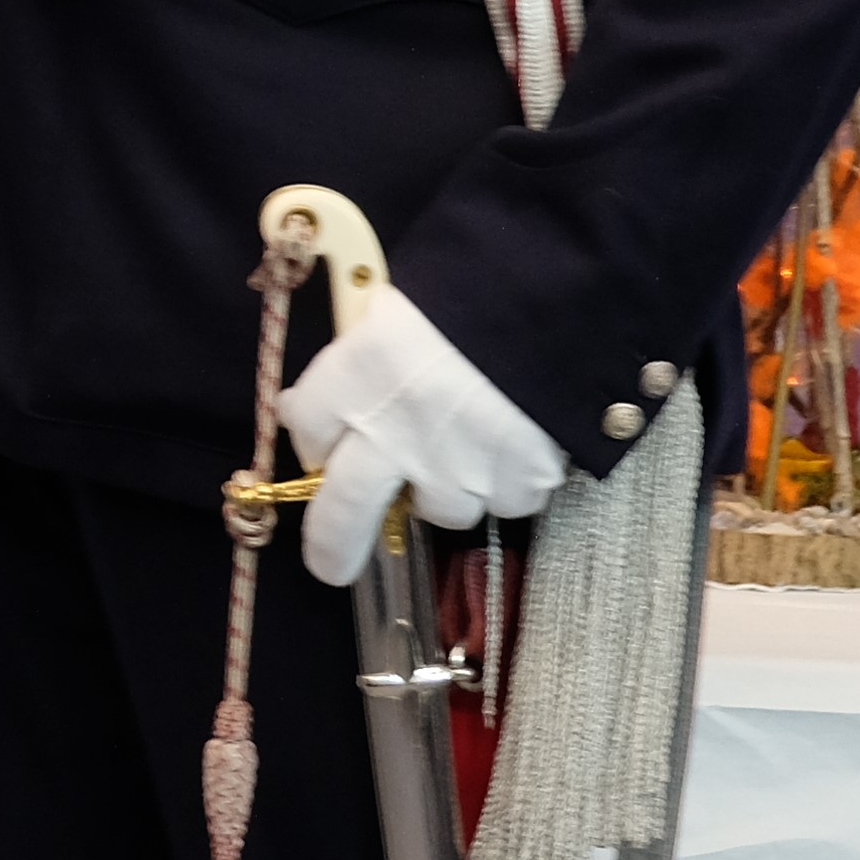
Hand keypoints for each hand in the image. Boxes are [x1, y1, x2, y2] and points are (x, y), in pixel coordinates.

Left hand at [279, 286, 564, 585]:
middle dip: (333, 546)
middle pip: (342, 514)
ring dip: (447, 488)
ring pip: (441, 509)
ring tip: (470, 441)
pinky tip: (515, 440)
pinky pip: (504, 500)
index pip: (305, 430)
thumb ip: (356, 360)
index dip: (316, 438)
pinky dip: (506, 482)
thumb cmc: (466, 293)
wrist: (554, 304)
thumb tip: (309, 406)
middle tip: (331, 566)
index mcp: (352, 380)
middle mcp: (391, 439)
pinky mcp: (516, 485)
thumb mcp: (390, 309)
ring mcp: (455, 471)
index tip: (325, 443)